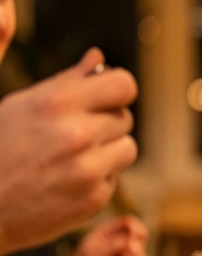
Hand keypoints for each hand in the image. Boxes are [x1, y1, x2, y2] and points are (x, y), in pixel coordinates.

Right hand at [0, 48, 138, 255]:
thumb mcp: (20, 105)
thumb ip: (65, 81)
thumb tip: (98, 58)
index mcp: (57, 102)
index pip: (124, 85)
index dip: (116, 92)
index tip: (106, 100)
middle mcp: (76, 134)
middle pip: (125, 118)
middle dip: (104, 124)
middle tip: (70, 136)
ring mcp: (87, 169)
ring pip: (127, 148)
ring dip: (106, 152)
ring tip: (69, 158)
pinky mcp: (93, 198)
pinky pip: (114, 179)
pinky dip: (96, 179)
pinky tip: (63, 181)